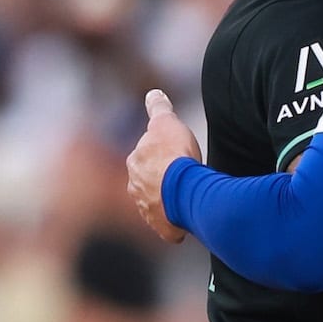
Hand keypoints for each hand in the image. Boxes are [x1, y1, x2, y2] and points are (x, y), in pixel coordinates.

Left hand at [127, 90, 199, 243]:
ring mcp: (147, 211)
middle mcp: (135, 189)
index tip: (173, 157)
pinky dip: (176, 225)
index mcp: (135, 164)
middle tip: (182, 178)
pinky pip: (168, 227)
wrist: (185, 190)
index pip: (144, 158)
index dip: (159, 155)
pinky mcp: (162, 229)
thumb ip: (158, 107)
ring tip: (187, 198)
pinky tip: (188, 219)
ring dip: (168, 203)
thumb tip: (153, 92)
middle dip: (160, 182)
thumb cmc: (175, 155)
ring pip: (156, 206)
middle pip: (148, 184)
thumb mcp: (167, 122)